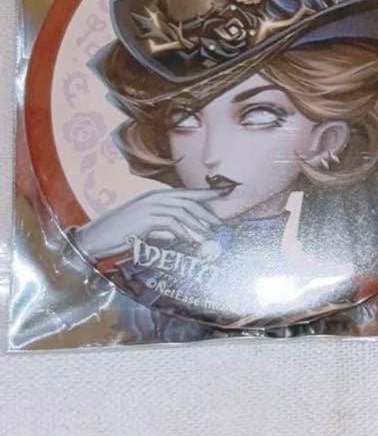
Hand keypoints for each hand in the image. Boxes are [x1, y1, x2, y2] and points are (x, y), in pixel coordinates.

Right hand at [71, 188, 221, 261]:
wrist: (94, 238)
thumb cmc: (119, 233)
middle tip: (220, 225)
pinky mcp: (144, 219)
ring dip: (198, 226)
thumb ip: (164, 226)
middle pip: (188, 201)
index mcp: (156, 196)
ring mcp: (149, 206)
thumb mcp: (145, 226)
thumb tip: (184, 233)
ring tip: (209, 237)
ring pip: (182, 212)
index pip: (187, 193)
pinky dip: (183, 232)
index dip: (207, 194)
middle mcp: (154, 197)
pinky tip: (191, 241)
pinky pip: (171, 224)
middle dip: (207, 212)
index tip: (226, 193)